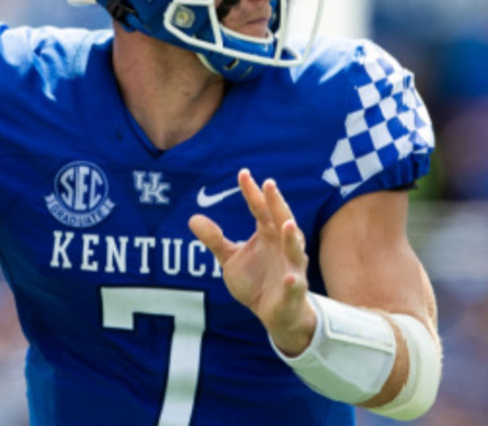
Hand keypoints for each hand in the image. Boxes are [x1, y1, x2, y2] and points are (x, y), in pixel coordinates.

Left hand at [189, 169, 316, 354]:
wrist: (274, 313)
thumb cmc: (256, 281)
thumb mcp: (230, 259)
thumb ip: (215, 239)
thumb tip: (192, 218)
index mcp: (268, 234)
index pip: (260, 208)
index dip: (252, 192)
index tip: (243, 174)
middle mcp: (283, 246)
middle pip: (281, 220)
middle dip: (277, 204)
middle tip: (270, 185)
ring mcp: (292, 267)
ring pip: (295, 249)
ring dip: (292, 238)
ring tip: (288, 224)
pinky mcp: (294, 291)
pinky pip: (295, 285)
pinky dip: (293, 281)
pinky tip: (289, 277)